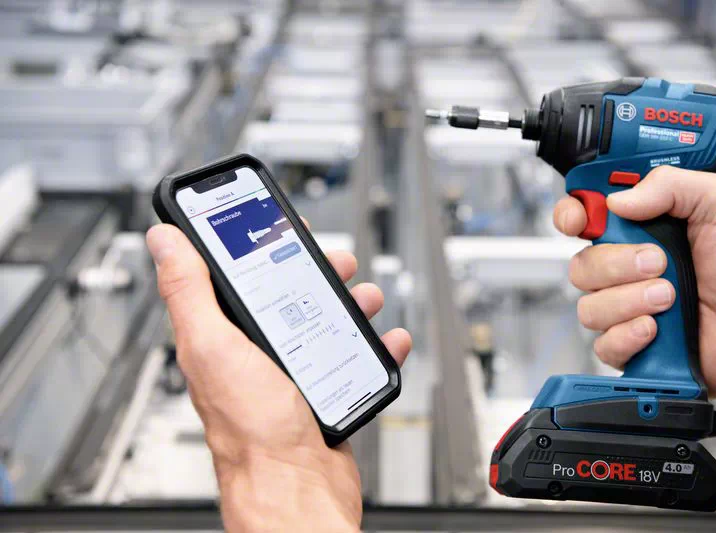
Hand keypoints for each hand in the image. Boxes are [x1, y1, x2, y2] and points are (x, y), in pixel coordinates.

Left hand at [146, 224, 411, 532]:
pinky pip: (355, 358)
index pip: (233, 277)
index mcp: (223, 338)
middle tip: (333, 262)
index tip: (275, 223)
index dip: (254, 246)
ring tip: (365, 298)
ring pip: (325, 323)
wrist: (298, 489)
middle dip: (314, 272)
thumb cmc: (252, 431)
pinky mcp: (326, 392)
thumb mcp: (213, 347)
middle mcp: (256, 354)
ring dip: (350, 304)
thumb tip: (162, 241)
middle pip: (287, 296)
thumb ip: (188, 291)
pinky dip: (376, 345)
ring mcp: (293, 373)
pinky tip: (386, 339)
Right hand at [553, 166, 715, 396]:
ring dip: (630, 301)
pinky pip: (603, 344)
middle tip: (658, 262)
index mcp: (640, 229)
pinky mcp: (632, 344)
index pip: (583, 217)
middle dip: (617, 264)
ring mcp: (627, 307)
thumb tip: (619, 199)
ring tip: (669, 299)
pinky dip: (629, 336)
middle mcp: (626, 268)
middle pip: (581, 264)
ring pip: (589, 306)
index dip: (571, 216)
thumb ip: (670, 185)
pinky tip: (657, 329)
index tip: (580, 221)